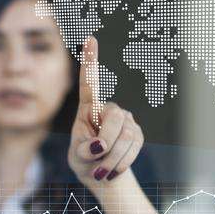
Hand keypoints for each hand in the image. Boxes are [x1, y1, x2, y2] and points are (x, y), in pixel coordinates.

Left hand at [67, 37, 144, 194]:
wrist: (101, 174)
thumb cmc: (84, 162)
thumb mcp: (77, 157)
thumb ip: (83, 150)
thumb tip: (100, 145)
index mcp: (89, 109)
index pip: (89, 83)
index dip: (90, 61)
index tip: (90, 38)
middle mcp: (109, 109)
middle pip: (115, 120)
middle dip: (106, 144)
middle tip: (97, 158)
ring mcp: (126, 120)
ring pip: (125, 137)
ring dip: (112, 159)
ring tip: (102, 169)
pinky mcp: (137, 134)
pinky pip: (134, 147)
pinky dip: (121, 162)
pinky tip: (113, 168)